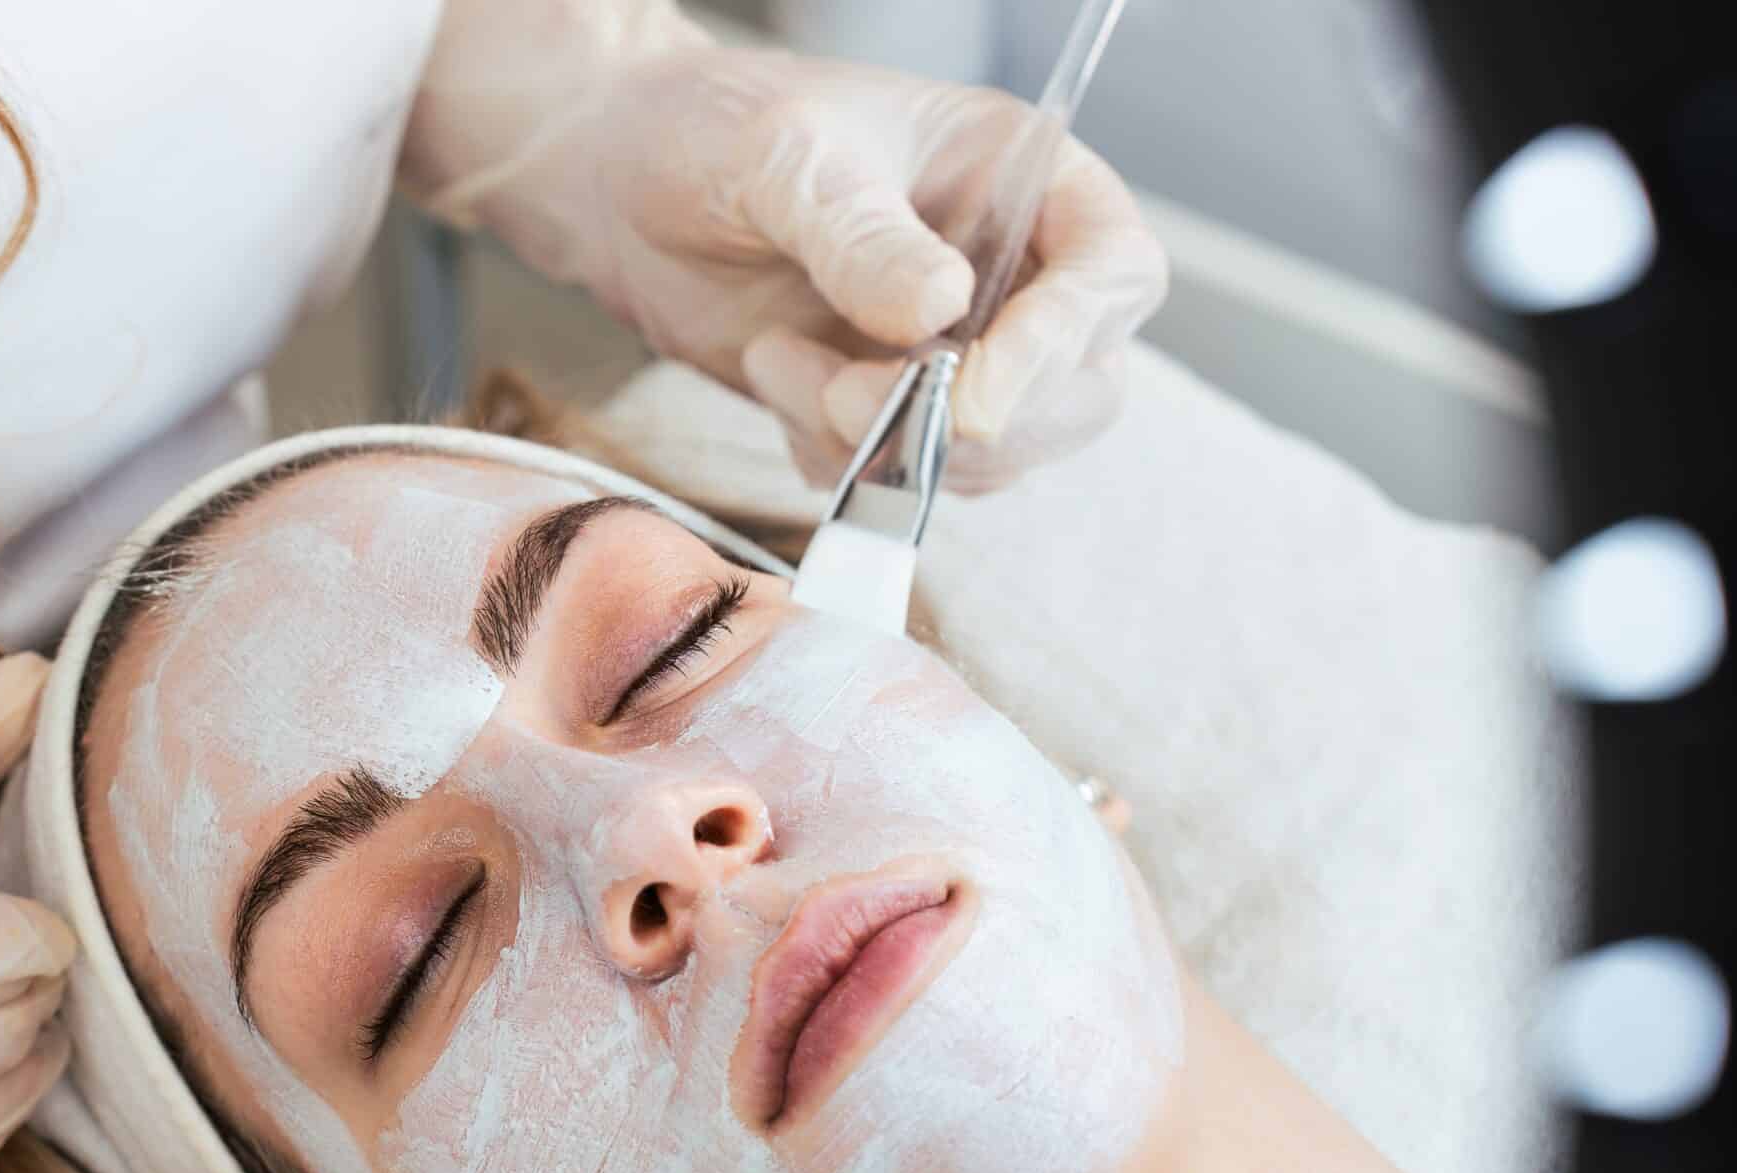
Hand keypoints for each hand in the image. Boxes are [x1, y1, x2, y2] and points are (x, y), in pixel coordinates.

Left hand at [430, 42, 1167, 492]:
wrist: (624, 186)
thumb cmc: (714, 131)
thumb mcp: (785, 159)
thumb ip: (860, 234)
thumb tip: (938, 311)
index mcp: (1023, 179)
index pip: (1113, 272)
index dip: (1062, 344)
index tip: (970, 393)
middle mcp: (1011, 273)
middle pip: (1080, 391)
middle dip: (972, 423)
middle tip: (851, 398)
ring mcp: (959, 351)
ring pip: (993, 454)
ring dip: (884, 441)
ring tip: (781, 359)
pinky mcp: (892, 411)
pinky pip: (905, 476)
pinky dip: (837, 455)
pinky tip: (775, 372)